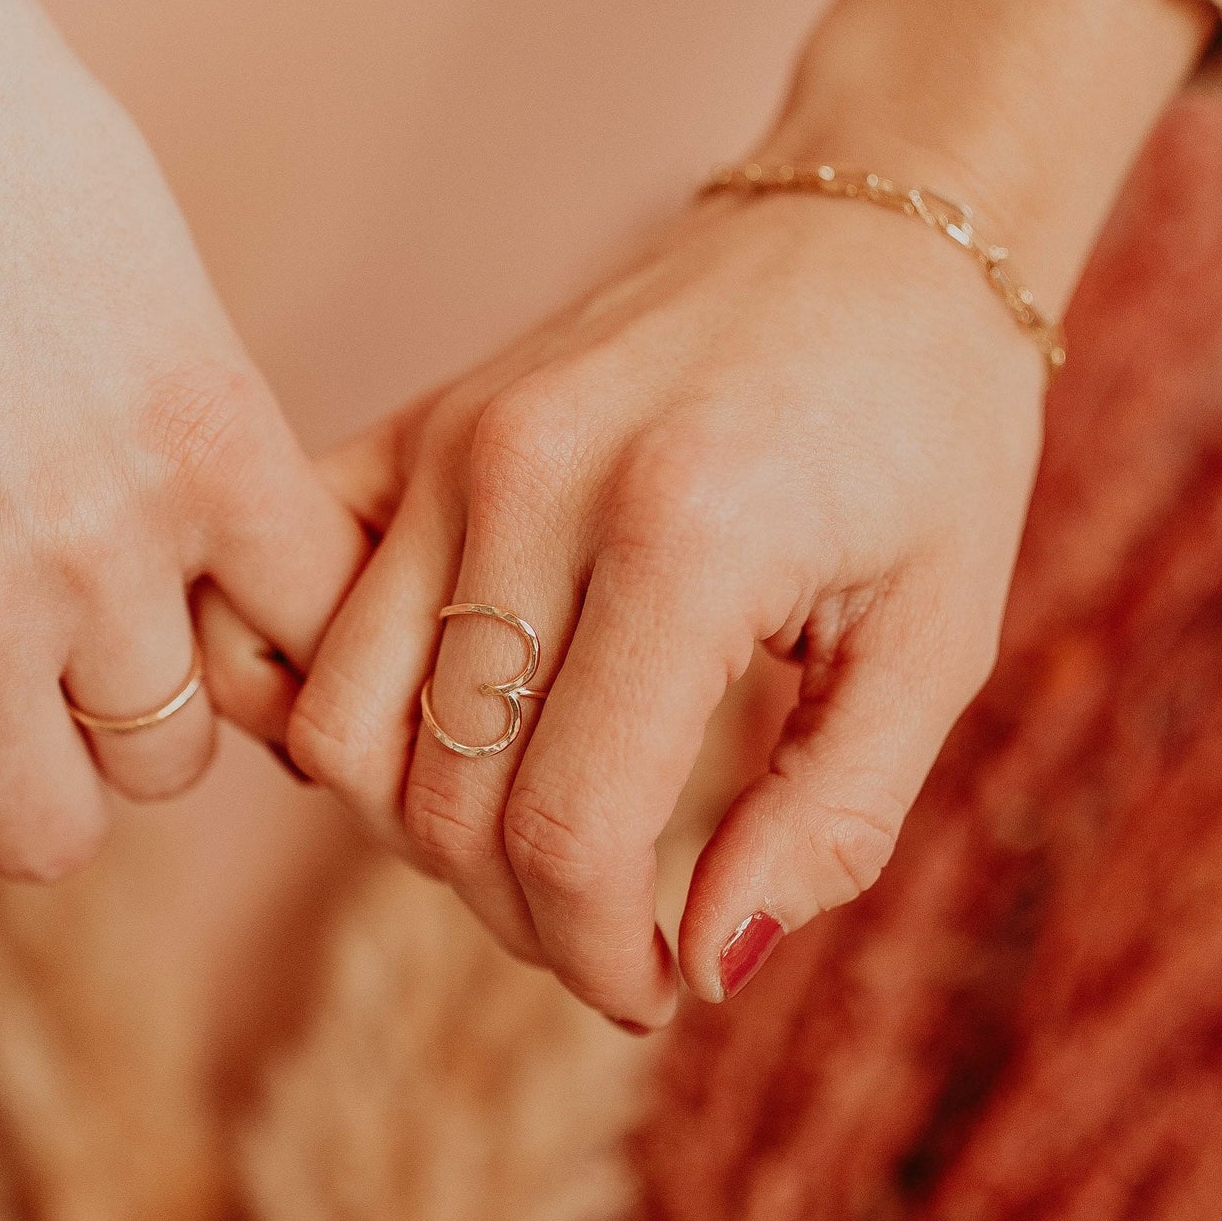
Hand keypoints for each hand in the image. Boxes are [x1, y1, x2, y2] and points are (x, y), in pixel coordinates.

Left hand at [0, 0, 363, 948]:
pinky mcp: (215, 437)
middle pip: (56, 835)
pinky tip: (233, 583)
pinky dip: (288, 631)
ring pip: (178, 752)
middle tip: (2, 669)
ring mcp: (106, 542)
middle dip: (20, 776)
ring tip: (98, 593)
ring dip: (134, 700)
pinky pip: (310, 617)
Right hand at [286, 184, 1041, 1024]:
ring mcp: (448, 445)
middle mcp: (533, 480)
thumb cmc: (924, 435)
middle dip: (516, 915)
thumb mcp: (939, 639)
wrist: (864, 236)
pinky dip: (309, 699)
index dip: (598, 954)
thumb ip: (828, 821)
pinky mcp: (407, 430)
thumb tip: (701, 970)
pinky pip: (282, 601)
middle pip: (436, 796)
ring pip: (337, 726)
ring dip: (416, 830)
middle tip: (604, 928)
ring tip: (521, 837)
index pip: (566, 828)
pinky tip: (413, 735)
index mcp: (684, 535)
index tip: (651, 984)